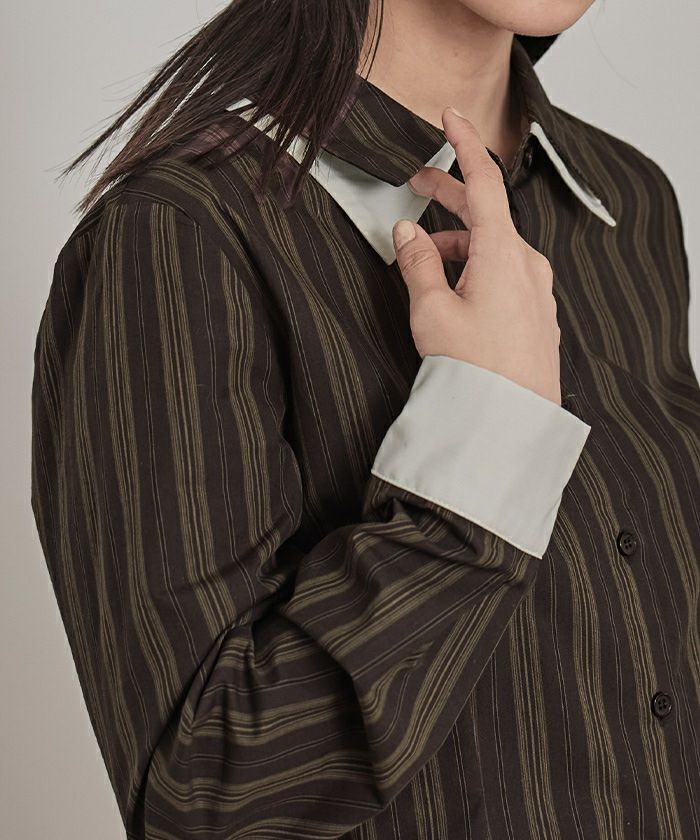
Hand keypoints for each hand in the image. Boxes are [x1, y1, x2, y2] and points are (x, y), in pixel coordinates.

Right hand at [392, 106, 560, 404]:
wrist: (509, 422)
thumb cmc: (474, 370)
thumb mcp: (431, 311)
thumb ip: (417, 264)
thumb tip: (407, 232)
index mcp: (502, 254)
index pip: (483, 182)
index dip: (464, 145)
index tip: (450, 118)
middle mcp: (526, 265)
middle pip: (486, 215)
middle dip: (449, 197)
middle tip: (417, 185)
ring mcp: (536, 291)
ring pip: (493, 249)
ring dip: (457, 245)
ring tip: (422, 263)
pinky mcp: (536, 315)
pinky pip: (505, 276)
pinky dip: (476, 269)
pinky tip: (453, 291)